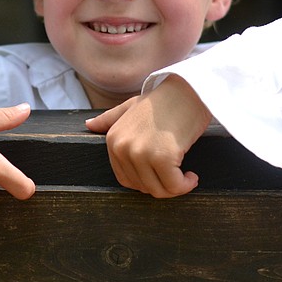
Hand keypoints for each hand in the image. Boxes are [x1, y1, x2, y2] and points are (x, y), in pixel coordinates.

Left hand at [85, 75, 210, 197]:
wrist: (187, 90)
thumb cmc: (163, 100)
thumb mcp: (131, 107)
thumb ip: (109, 119)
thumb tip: (89, 125)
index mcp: (113, 139)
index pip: (126, 179)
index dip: (147, 182)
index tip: (163, 174)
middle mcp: (122, 148)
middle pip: (143, 187)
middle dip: (163, 186)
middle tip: (178, 174)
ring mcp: (140, 153)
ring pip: (158, 190)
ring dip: (176, 188)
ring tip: (186, 175)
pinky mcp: (162, 157)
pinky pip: (174, 186)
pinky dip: (186, 185)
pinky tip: (192, 175)